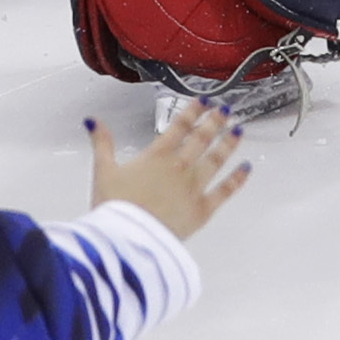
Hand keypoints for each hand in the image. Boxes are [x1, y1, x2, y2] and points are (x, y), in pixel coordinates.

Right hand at [86, 98, 250, 240]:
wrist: (130, 238)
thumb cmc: (115, 206)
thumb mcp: (103, 170)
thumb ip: (102, 143)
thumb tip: (93, 120)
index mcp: (156, 155)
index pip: (179, 126)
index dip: (193, 111)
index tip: (204, 100)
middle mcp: (179, 167)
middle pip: (202, 138)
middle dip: (215, 121)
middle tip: (225, 109)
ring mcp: (194, 188)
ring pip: (216, 159)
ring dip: (229, 143)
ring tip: (239, 130)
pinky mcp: (203, 210)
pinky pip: (224, 191)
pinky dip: (237, 178)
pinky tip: (246, 167)